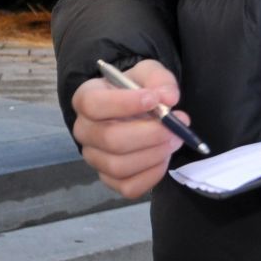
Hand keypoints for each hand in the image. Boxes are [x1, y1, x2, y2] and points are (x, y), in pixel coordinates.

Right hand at [70, 59, 189, 198]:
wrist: (135, 111)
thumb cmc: (137, 90)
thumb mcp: (149, 74)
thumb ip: (159, 80)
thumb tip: (168, 99)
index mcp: (86, 98)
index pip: (93, 104)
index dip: (124, 104)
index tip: (154, 100)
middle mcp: (84, 130)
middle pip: (110, 139)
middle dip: (149, 134)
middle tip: (176, 127)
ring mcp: (94, 158)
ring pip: (119, 166)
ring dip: (154, 154)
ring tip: (174, 140)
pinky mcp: (109, 179)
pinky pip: (129, 187)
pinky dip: (152, 175)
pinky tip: (163, 158)